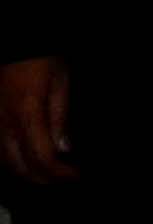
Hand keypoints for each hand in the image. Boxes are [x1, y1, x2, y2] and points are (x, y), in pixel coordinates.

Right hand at [0, 55, 71, 185]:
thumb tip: (63, 148)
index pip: (41, 158)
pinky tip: (25, 159)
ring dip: (25, 172)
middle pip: (19, 167)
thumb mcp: (60, 82)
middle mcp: (3, 124)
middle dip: (43, 179)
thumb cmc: (38, 59)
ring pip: (3, 162)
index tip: (74, 175)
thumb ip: (60, 117)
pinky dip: (10, 161)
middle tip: (63, 178)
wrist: (13, 45)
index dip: (59, 173)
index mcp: (26, 114)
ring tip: (47, 172)